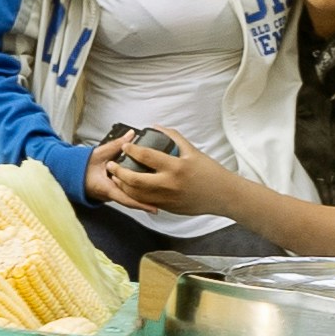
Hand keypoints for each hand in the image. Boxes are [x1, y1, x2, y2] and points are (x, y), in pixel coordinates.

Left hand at [93, 131, 213, 214]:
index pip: (147, 156)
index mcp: (175, 167)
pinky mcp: (167, 208)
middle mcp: (169, 184)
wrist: (223, 196)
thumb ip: (174, 137)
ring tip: (116, 177)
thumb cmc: (210, 172)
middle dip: (119, 172)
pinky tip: (129, 188)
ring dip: (123, 186)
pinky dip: (134, 195)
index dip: (132, 150)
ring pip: (137, 195)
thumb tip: (156, 127)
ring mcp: (167, 199)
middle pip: (135, 180)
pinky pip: (145, 202)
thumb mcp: (192, 151)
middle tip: (111, 165)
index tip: (125, 146)